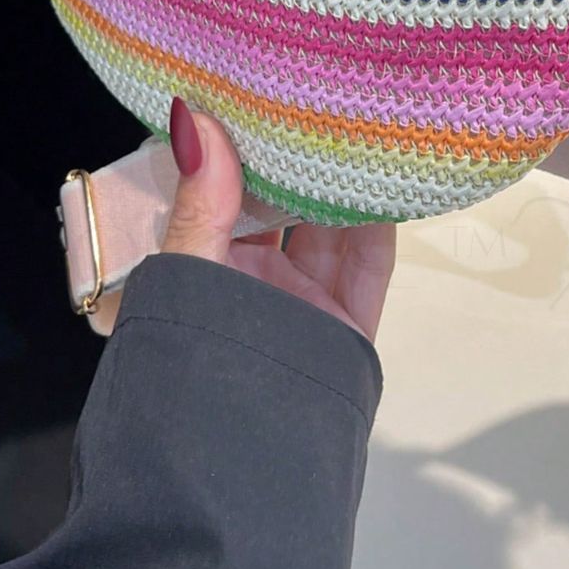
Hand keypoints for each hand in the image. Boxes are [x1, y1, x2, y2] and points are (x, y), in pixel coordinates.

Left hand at [162, 98, 395, 342]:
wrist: (237, 472)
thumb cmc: (192, 365)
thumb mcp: (186, 276)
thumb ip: (197, 209)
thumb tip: (196, 123)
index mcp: (205, 267)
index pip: (222, 193)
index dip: (235, 148)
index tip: (251, 97)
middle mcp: (254, 283)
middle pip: (283, 207)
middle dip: (297, 160)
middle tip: (312, 101)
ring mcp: (302, 306)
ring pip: (331, 231)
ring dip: (342, 184)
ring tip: (353, 126)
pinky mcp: (345, 330)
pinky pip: (369, 269)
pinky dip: (379, 226)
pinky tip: (382, 181)